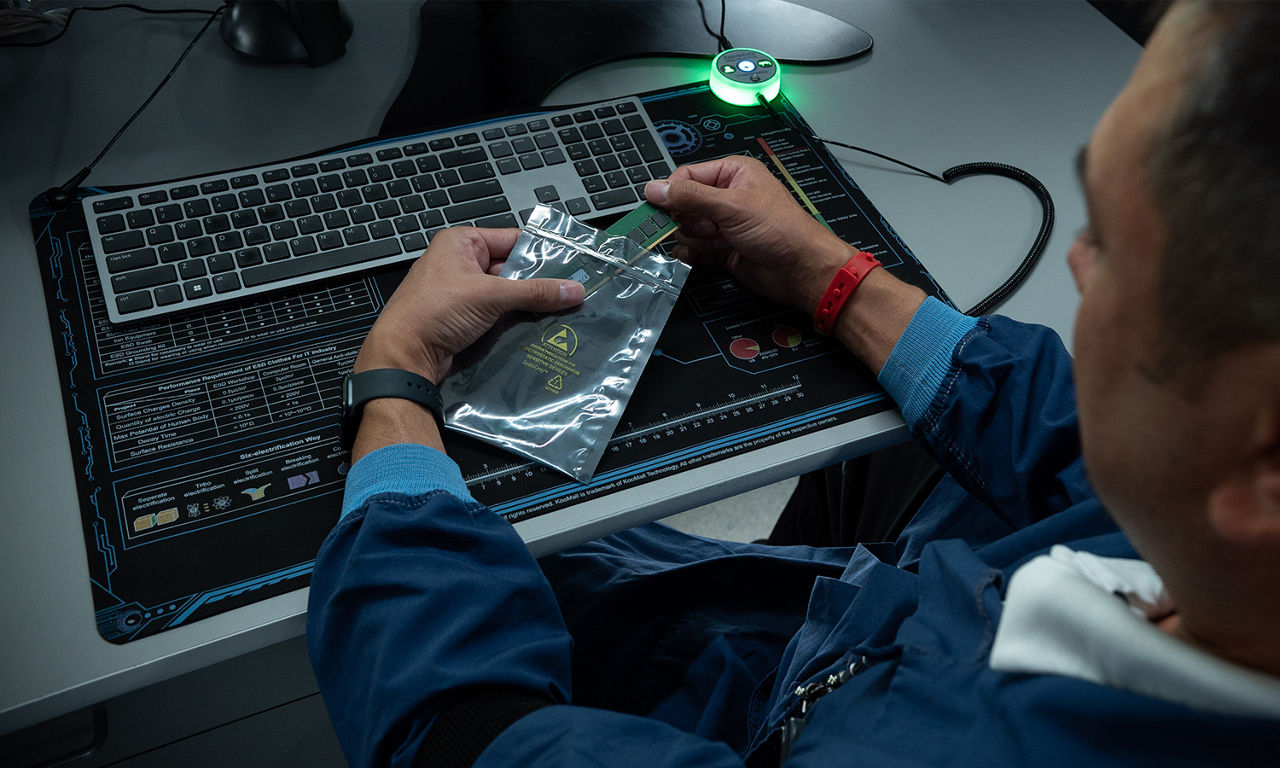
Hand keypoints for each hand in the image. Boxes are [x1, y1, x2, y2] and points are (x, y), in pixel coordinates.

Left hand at [354, 227, 585, 382]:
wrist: (404, 355)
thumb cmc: (435, 311)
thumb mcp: (490, 295)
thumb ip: (534, 292)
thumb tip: (573, 290)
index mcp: (461, 243)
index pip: (512, 239)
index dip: (541, 251)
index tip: (573, 263)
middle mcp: (460, 263)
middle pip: (511, 269)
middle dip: (538, 282)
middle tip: (573, 291)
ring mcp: (461, 292)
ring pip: (505, 294)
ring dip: (528, 305)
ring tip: (563, 311)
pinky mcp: (462, 319)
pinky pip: (496, 314)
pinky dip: (515, 320)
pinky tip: (539, 328)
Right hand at [644, 155, 851, 314]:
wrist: (802, 270)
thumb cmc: (780, 229)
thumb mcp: (731, 206)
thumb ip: (690, 197)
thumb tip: (655, 188)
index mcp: (733, 174)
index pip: (689, 176)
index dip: (671, 191)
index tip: (653, 207)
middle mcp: (727, 197)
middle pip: (685, 203)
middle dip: (678, 217)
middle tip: (668, 228)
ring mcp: (725, 225)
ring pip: (688, 228)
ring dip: (685, 237)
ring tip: (694, 242)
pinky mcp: (724, 250)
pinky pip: (697, 249)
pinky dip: (690, 253)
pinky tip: (688, 256)